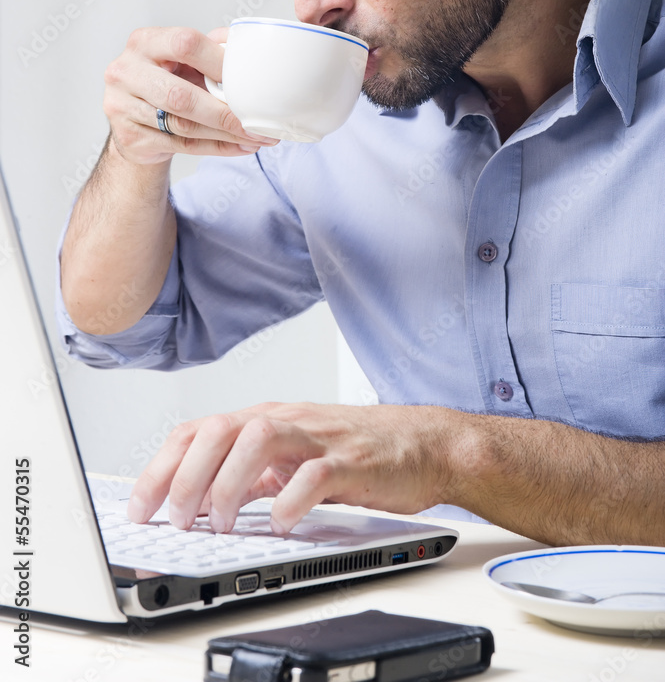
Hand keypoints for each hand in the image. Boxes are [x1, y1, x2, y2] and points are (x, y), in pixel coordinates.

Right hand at [103, 26, 277, 163]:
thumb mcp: (182, 60)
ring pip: (183, 126)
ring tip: (254, 137)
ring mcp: (121, 106)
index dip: (218, 62)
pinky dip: (216, 147)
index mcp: (144, 42)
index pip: (185, 45)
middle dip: (224, 112)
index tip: (247, 79)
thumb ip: (210, 51)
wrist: (132, 118)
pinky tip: (239, 146)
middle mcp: (126, 71)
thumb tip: (246, 50)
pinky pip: (181, 146)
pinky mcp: (128, 137)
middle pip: (180, 96)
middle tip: (256, 122)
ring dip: (225, 134)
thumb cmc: (165, 81)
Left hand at [126, 402, 454, 534]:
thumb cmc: (355, 451)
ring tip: (219, 523)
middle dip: (186, 477)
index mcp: (265, 419)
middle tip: (177, 520)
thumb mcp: (290, 457)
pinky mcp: (350, 461)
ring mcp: (317, 437)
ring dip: (228, 484)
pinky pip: (313, 474)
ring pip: (258, 440)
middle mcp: (286, 421)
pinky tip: (279, 523)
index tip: (140, 507)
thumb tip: (198, 505)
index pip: (198, 430)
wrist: (422, 444)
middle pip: (219, 429)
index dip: (161, 468)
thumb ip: (249, 475)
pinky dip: (289, 501)